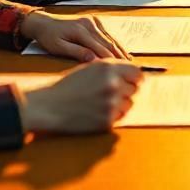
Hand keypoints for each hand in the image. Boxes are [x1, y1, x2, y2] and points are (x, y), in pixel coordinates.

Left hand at [20, 10, 131, 61]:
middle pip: (108, 42)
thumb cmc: (48, 37)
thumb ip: (76, 52)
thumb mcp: (58, 47)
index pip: (100, 48)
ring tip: (129, 62)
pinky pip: (107, 34)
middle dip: (119, 56)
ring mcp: (93, 21)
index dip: (110, 60)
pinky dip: (115, 43)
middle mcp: (89, 23)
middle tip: (129, 69)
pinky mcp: (94, 21)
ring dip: (120, 50)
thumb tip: (93, 60)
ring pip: (110, 38)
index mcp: (80, 30)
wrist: (44, 23)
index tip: (119, 71)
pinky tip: (121, 52)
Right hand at [20, 60, 142, 133]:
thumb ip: (113, 69)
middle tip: (109, 93)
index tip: (132, 82)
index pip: (137, 73)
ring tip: (101, 102)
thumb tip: (135, 73)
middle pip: (134, 89)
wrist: (51, 105)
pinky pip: (120, 117)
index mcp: (108, 68)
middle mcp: (112, 84)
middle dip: (125, 91)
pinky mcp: (107, 120)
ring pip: (129, 104)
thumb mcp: (91, 68)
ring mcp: (111, 103)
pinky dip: (112, 115)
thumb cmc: (69, 86)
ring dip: (119, 104)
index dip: (134, 78)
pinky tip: (97, 111)